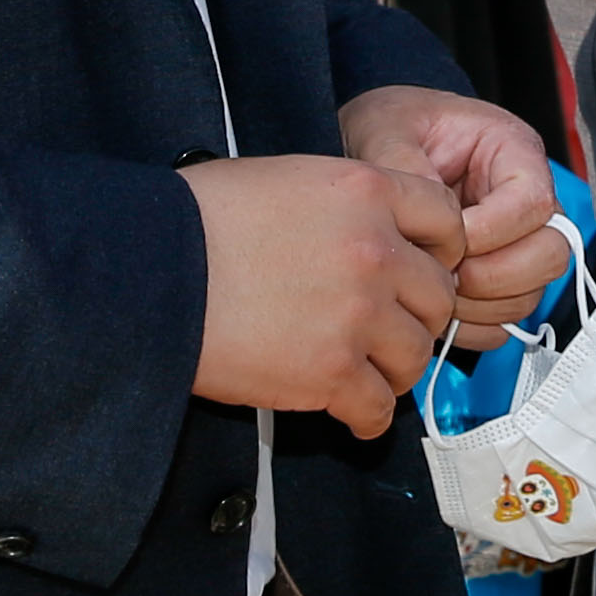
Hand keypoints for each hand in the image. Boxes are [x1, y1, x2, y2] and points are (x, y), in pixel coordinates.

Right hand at [186, 156, 468, 430]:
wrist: (151, 273)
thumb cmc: (197, 220)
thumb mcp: (283, 178)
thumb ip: (342, 202)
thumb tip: (361, 227)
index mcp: (365, 191)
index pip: (445, 219)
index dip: (441, 248)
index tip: (425, 267)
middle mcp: (375, 251)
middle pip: (437, 294)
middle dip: (417, 314)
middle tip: (391, 327)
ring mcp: (358, 315)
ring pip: (416, 354)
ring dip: (396, 367)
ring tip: (368, 371)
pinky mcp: (331, 373)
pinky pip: (377, 406)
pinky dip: (367, 417)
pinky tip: (351, 413)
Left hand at [339, 82, 570, 334]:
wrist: (379, 147)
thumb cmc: (392, 127)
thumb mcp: (386, 128)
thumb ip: (403, 164)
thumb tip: (431, 221)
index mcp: (512, 151)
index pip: (534, 202)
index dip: (492, 232)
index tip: (446, 241)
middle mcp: (526, 199)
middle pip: (551, 253)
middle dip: (496, 276)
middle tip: (446, 276)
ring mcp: (518, 242)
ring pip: (532, 291)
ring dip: (483, 305)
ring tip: (434, 293)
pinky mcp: (499, 276)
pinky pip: (508, 317)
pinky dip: (476, 326)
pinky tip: (439, 313)